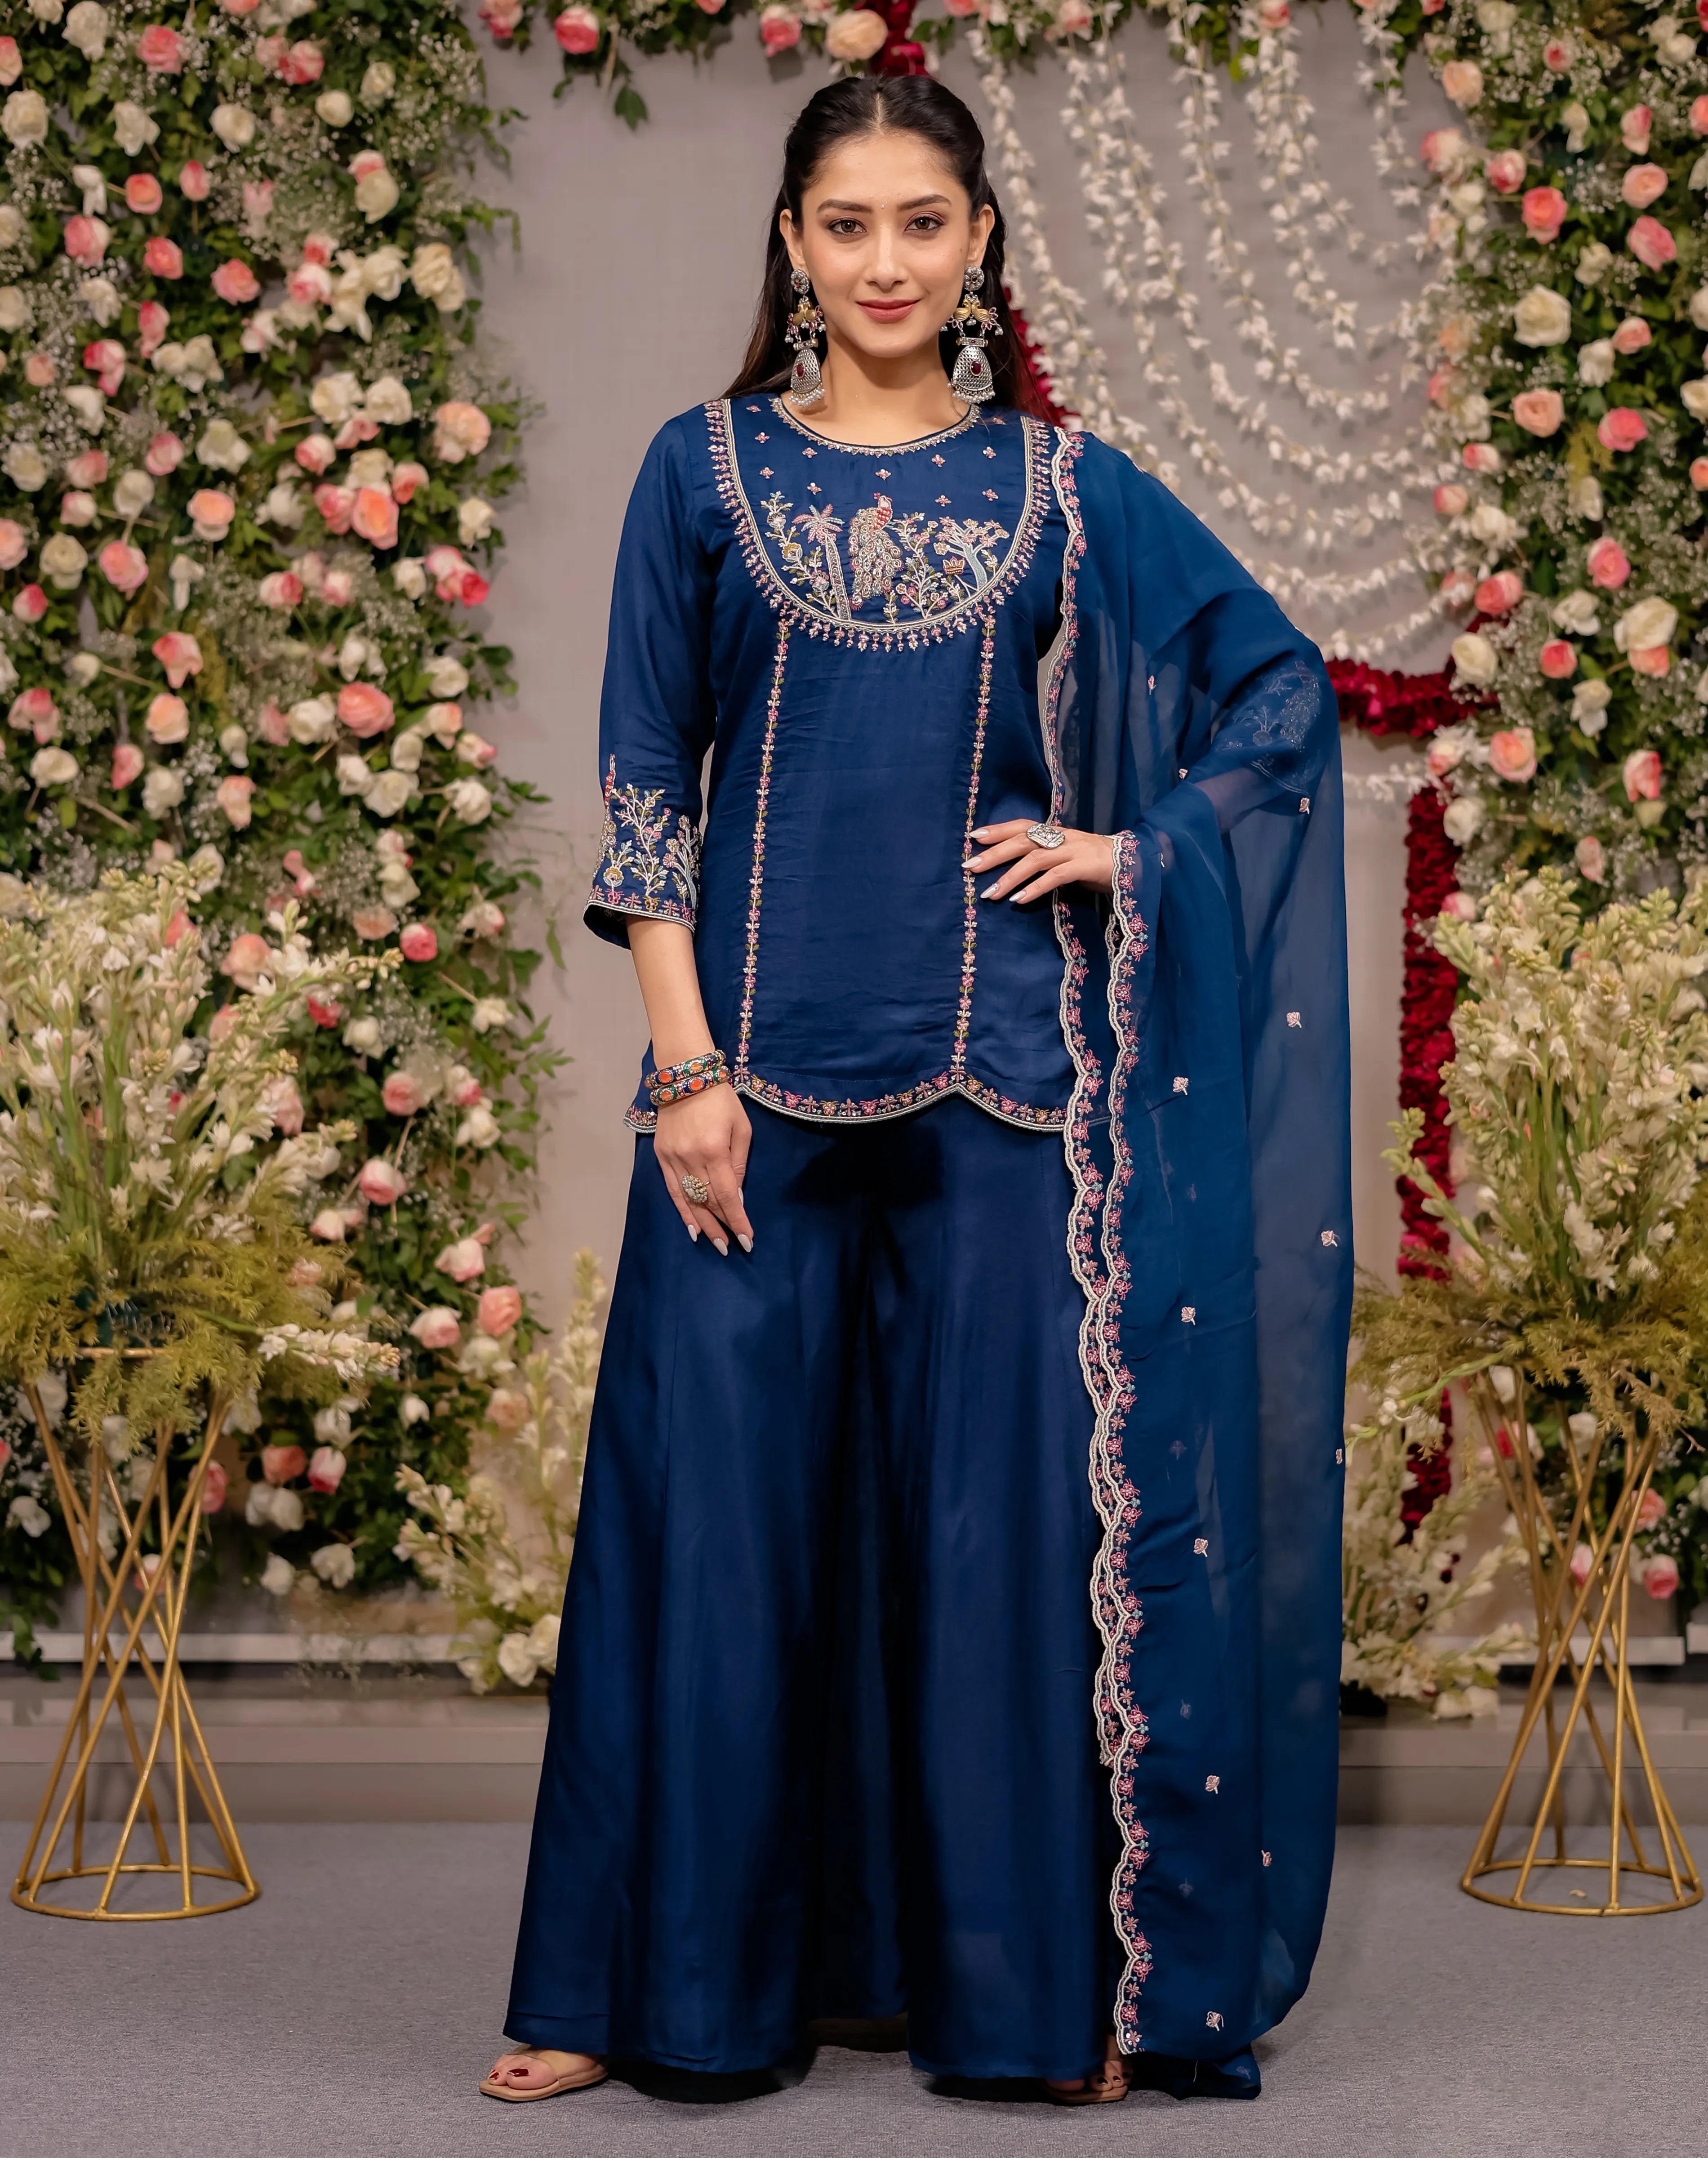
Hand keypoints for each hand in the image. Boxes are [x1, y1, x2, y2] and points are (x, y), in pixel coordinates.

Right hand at [654, 1082, 753, 1255]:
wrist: (686, 1077)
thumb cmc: (721, 1101)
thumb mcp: (742, 1128)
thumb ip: (740, 1163)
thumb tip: (736, 1197)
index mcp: (715, 1150)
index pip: (727, 1195)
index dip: (737, 1220)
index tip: (747, 1239)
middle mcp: (691, 1158)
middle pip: (707, 1201)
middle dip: (722, 1226)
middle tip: (732, 1246)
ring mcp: (673, 1158)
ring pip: (688, 1200)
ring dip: (702, 1224)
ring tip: (715, 1243)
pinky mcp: (661, 1156)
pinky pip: (671, 1190)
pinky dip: (682, 1210)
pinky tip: (691, 1228)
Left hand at [965, 819, 1113, 904]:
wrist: (1131, 864)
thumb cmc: (1091, 862)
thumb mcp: (1063, 854)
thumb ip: (1041, 856)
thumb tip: (1010, 866)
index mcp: (1054, 832)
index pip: (1021, 826)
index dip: (998, 830)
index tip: (973, 836)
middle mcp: (1061, 837)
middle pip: (1022, 841)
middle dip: (995, 854)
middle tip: (971, 867)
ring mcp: (1073, 850)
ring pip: (1036, 859)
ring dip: (1010, 877)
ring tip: (990, 894)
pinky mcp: (1084, 867)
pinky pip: (1056, 877)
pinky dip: (1036, 888)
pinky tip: (1019, 900)